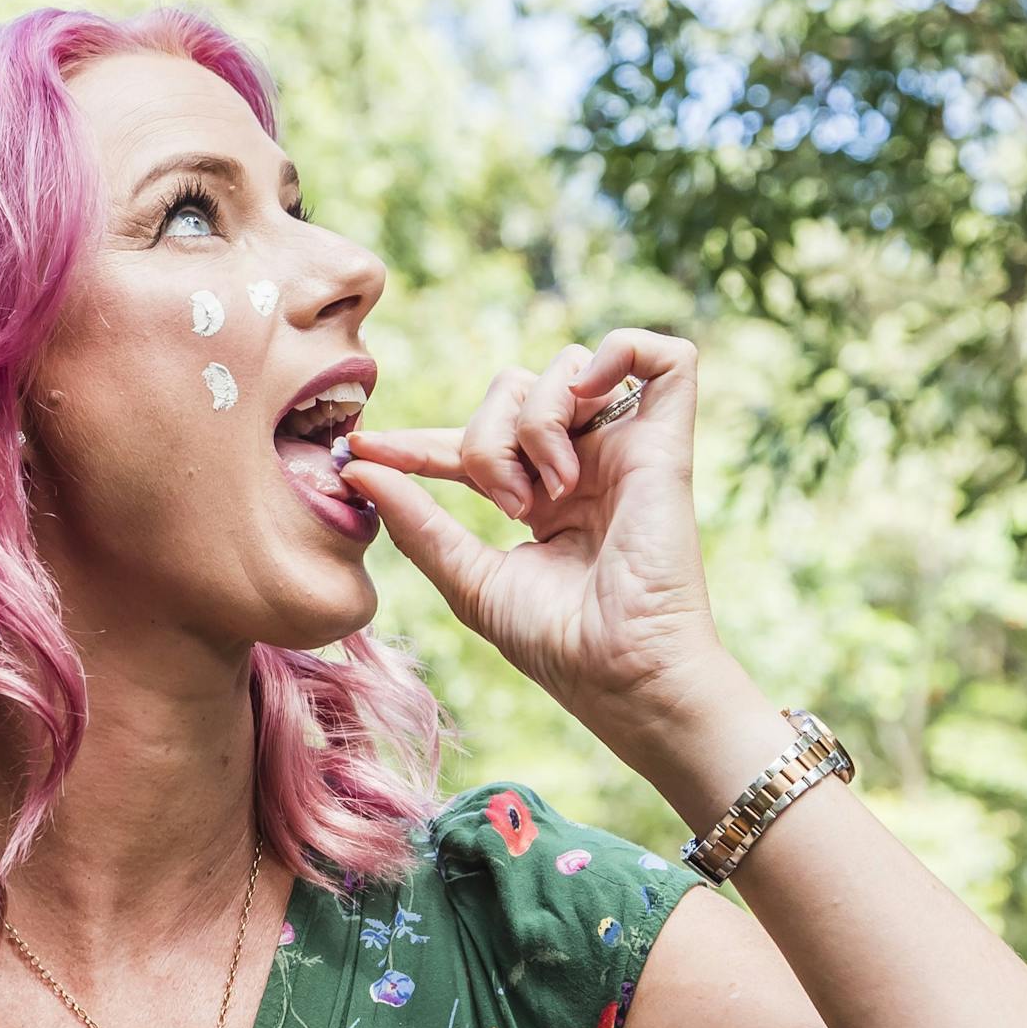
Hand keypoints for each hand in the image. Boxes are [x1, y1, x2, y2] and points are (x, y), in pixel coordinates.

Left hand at [340, 328, 732, 751]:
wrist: (623, 674)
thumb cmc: (557, 644)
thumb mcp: (468, 580)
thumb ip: (418, 522)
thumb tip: (358, 468)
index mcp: (539, 499)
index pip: (467, 444)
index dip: (415, 442)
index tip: (363, 452)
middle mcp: (581, 466)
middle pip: (510, 389)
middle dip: (486, 438)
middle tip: (507, 505)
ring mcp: (624, 452)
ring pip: (563, 369)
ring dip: (534, 422)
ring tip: (551, 491)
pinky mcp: (668, 445)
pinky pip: (665, 356)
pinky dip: (618, 353)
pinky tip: (588, 402)